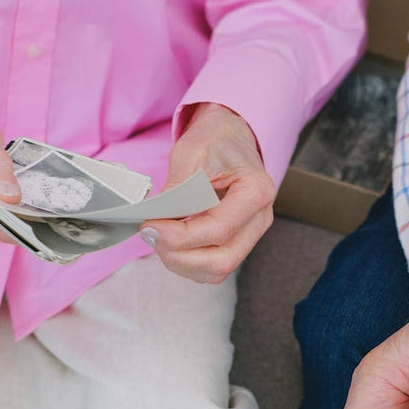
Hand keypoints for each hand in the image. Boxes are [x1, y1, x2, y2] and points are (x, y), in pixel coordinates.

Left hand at [139, 102, 274, 282]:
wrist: (229, 138)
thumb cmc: (216, 141)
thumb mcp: (192, 153)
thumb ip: (177, 190)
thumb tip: (155, 222)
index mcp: (256, 191)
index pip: (219, 229)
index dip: (180, 236)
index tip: (150, 226)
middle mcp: (259, 219)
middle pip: (221, 260)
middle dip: (179, 256)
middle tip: (151, 235)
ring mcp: (250, 235)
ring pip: (216, 270)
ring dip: (180, 262)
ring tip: (158, 237)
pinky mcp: (236, 244)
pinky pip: (211, 268)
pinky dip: (185, 262)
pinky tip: (170, 242)